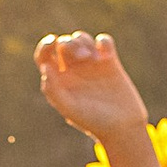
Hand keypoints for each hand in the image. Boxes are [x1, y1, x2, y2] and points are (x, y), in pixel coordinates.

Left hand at [36, 30, 150, 144]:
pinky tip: (106, 55)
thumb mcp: (70, 109)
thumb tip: (45, 67)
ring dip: (84, 41)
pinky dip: (103, 42)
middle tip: (82, 58)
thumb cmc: (93, 122)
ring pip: (81, 39)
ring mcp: (91, 65)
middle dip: (70, 44)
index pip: (44, 57)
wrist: (122, 127)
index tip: (53, 42)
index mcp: (60, 81)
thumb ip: (54, 90)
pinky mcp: (110, 62)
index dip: (45, 46)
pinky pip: (103, 41)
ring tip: (94, 58)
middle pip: (64, 44)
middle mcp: (73, 71)